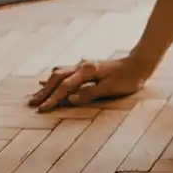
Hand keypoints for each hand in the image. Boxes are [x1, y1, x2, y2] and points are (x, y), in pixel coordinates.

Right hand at [29, 57, 149, 111]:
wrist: (139, 64)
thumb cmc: (128, 78)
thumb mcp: (111, 88)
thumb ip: (89, 93)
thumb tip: (69, 99)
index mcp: (87, 71)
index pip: (65, 86)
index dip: (53, 98)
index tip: (43, 109)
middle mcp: (82, 66)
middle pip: (57, 78)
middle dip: (45, 91)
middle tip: (32, 103)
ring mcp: (83, 66)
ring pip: (59, 74)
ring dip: (47, 85)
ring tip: (36, 96)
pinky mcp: (86, 68)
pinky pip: (65, 73)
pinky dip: (55, 80)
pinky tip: (47, 82)